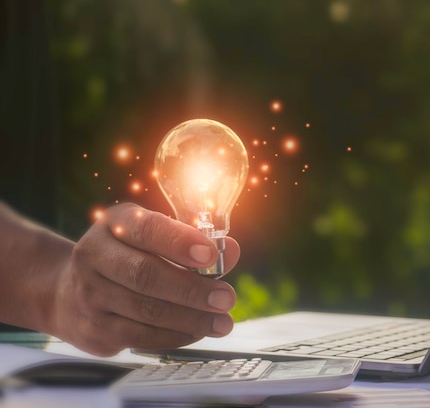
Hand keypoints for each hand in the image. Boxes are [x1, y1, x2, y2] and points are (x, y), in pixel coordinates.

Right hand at [50, 203, 239, 355]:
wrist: (69, 291)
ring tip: (222, 322)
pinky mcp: (93, 329)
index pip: (146, 229)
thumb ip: (194, 240)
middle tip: (226, 298)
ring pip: (146, 311)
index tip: (210, 255)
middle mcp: (94, 256)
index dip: (179, 242)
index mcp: (115, 224)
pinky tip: (198, 331)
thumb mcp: (155, 236)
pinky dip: (175, 336)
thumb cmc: (127, 255)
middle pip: (146, 275)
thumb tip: (230, 251)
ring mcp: (89, 295)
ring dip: (191, 318)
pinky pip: (140, 336)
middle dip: (193, 289)